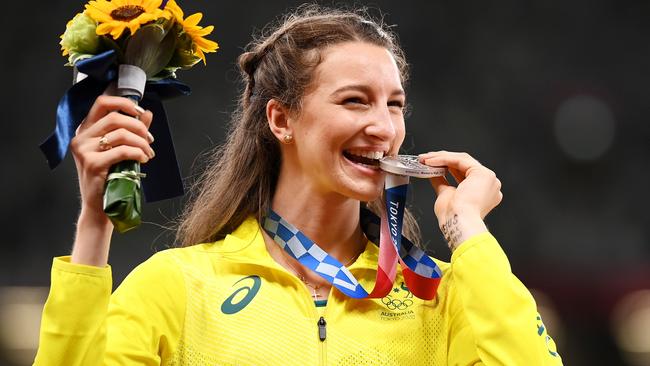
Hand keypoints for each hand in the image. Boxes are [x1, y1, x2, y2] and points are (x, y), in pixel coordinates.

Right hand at [69, 96, 153, 264]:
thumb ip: (133, 130)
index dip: (124, 103)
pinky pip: (122, 151)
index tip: (141, 112)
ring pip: (121, 133)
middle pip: (115, 117)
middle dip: (139, 127)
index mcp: (85, 129)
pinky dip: (138, 153)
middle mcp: (81, 137)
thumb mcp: (121, 150)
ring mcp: (83, 150)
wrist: (100, 206)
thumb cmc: (111, 177)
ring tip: (148, 154)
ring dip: (141, 143)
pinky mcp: (91, 163)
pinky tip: (143, 160)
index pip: (102, 102)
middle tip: (150, 140)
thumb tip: (148, 113)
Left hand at [419, 151, 502, 250]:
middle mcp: (490, 184)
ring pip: (462, 160)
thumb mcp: (445, 195)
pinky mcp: (483, 173)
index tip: (431, 165)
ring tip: (425, 159)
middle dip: (442, 160)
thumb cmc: (453, 217)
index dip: (447, 167)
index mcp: (483, 193)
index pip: (464, 173)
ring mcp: (489, 178)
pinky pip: (460, 160)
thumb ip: (442, 182)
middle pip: (463, 164)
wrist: (459, 222)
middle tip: (426, 159)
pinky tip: (431, 161)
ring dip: (441, 158)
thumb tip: (433, 173)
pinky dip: (444, 159)